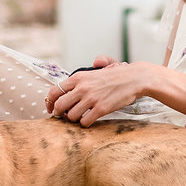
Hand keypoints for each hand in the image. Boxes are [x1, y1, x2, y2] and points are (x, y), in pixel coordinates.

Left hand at [45, 60, 159, 125]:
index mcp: (79, 77)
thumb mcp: (103, 66)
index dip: (50, 102)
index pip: (54, 91)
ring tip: (81, 116)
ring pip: (71, 116)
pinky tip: (91, 119)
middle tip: (65, 115)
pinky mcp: (101, 109)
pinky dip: (86, 123)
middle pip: (59, 106)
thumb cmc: (119, 74)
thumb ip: (95, 64)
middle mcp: (82, 88)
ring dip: (75, 119)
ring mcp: (91, 99)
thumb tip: (96, 61)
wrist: (136, 78)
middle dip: (59, 113)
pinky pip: (85, 122)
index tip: (51, 108)